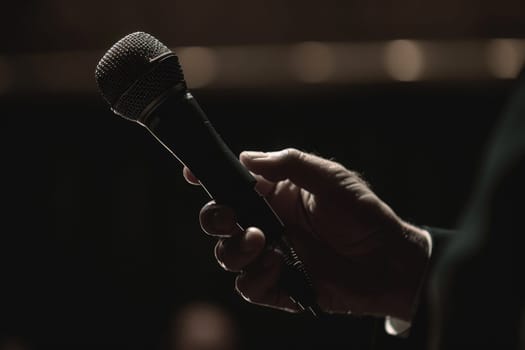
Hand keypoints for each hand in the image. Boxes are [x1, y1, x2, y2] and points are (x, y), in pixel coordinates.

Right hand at [183, 148, 430, 319]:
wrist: (388, 261)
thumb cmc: (362, 214)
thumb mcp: (330, 178)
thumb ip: (289, 165)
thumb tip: (247, 157)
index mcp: (275, 196)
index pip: (232, 185)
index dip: (208, 179)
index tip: (191, 175)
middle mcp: (267, 224)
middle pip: (220, 222)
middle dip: (215, 219)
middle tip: (232, 219)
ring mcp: (271, 256)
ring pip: (227, 255)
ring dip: (235, 250)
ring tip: (263, 243)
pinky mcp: (280, 286)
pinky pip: (249, 287)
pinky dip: (254, 279)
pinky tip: (276, 268)